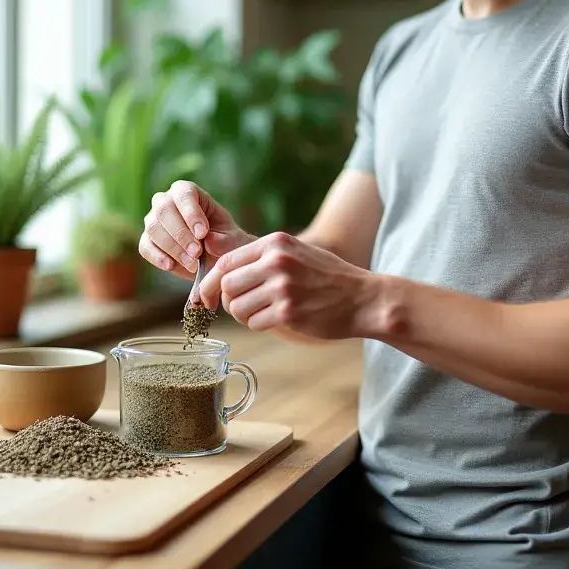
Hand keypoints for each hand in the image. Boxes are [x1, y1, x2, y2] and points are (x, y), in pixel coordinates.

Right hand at [139, 180, 252, 279]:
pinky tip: (171, 265)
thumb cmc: (225, 241)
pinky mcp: (148, 240)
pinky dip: (157, 257)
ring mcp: (154, 220)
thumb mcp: (232, 239)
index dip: (191, 213)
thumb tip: (209, 240)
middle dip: (181, 233)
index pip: (184, 194)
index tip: (203, 234)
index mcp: (189, 192)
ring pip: (154, 228)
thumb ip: (223, 240)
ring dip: (173, 248)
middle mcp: (167, 201)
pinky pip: (145, 247)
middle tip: (197, 252)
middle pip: (164, 209)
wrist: (216, 259)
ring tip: (192, 263)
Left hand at [198, 232, 378, 340]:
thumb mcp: (296, 252)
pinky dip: (261, 325)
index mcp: (276, 243)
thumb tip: (220, 272)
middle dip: (229, 301)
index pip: (227, 262)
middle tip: (245, 306)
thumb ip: (262, 257)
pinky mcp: (288, 312)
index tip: (205, 296)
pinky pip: (255, 323)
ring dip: (246, 315)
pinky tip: (280, 318)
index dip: (210, 282)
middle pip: (227, 286)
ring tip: (267, 311)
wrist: (363, 298)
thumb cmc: (327, 277)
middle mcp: (277, 262)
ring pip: (238, 308)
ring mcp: (283, 287)